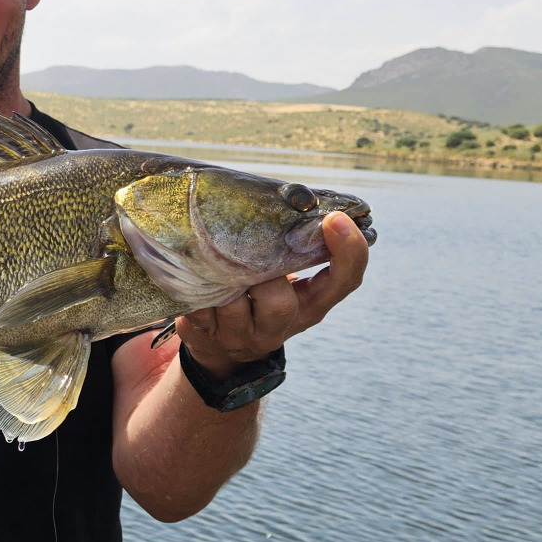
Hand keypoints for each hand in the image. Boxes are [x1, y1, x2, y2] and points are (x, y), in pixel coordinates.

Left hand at [175, 210, 369, 375]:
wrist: (218, 343)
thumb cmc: (256, 290)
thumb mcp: (283, 272)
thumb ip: (291, 247)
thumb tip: (293, 198)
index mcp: (310, 306)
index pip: (344, 281)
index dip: (348, 252)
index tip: (336, 218)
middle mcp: (280, 326)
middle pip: (280, 303)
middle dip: (262, 276)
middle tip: (248, 255)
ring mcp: (242, 335)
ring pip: (233, 304)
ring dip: (222, 278)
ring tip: (215, 264)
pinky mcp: (207, 334)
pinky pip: (199, 306)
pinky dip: (194, 285)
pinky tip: (194, 275)